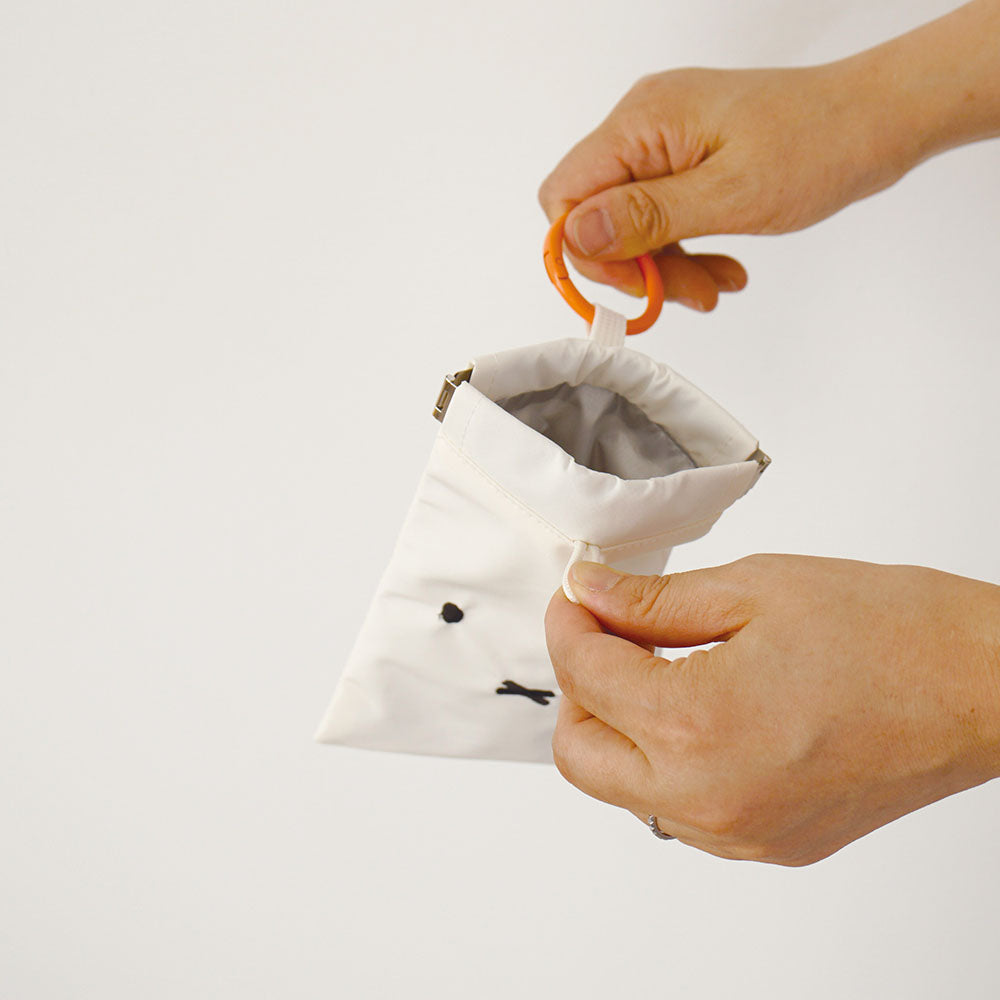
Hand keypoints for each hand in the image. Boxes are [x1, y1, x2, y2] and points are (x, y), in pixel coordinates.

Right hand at [538, 63, 907, 307]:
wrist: (877, 119)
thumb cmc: (819, 143)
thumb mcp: (731, 193)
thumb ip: (647, 215)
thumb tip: (576, 232)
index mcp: (643, 121)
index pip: (565, 195)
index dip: (586, 251)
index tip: (634, 284)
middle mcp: (644, 125)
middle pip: (597, 216)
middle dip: (638, 266)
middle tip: (687, 291)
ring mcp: (664, 143)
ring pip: (630, 226)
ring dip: (666, 266)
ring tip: (715, 285)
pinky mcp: (684, 160)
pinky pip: (660, 217)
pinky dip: (684, 250)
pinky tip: (720, 268)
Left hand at [544, 554, 999, 864]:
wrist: (984, 686)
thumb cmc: (890, 630)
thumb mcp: (752, 590)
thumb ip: (652, 602)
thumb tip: (590, 593)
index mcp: (696, 726)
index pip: (583, 675)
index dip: (569, 622)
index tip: (579, 594)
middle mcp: (708, 798)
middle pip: (579, 754)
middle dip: (577, 687)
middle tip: (605, 635)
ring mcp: (740, 833)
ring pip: (624, 790)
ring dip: (618, 728)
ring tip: (657, 667)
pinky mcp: (769, 844)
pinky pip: (679, 810)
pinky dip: (666, 761)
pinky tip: (700, 710)